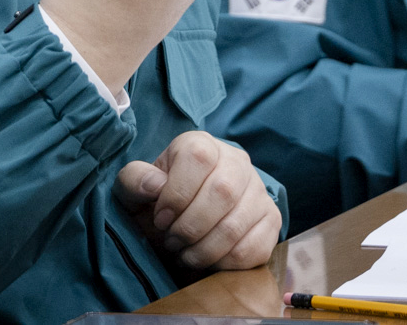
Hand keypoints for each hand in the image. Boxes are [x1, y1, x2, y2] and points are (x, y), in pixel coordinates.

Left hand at [115, 132, 279, 269]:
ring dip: (203, 250)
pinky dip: (224, 263)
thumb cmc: (159, 201)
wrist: (185, 219)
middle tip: (172, 241)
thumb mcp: (136, 189)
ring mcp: (259, 191)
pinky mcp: (271, 220)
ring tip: (185, 253)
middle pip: (223, 191)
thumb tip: (154, 185)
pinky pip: (253, 248)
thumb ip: (135, 180)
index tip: (160, 218)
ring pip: (236, 225)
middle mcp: (237, 161)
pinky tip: (208, 259)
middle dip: (189, 227)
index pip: (198, 157)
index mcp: (202, 145)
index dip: (176, 193)